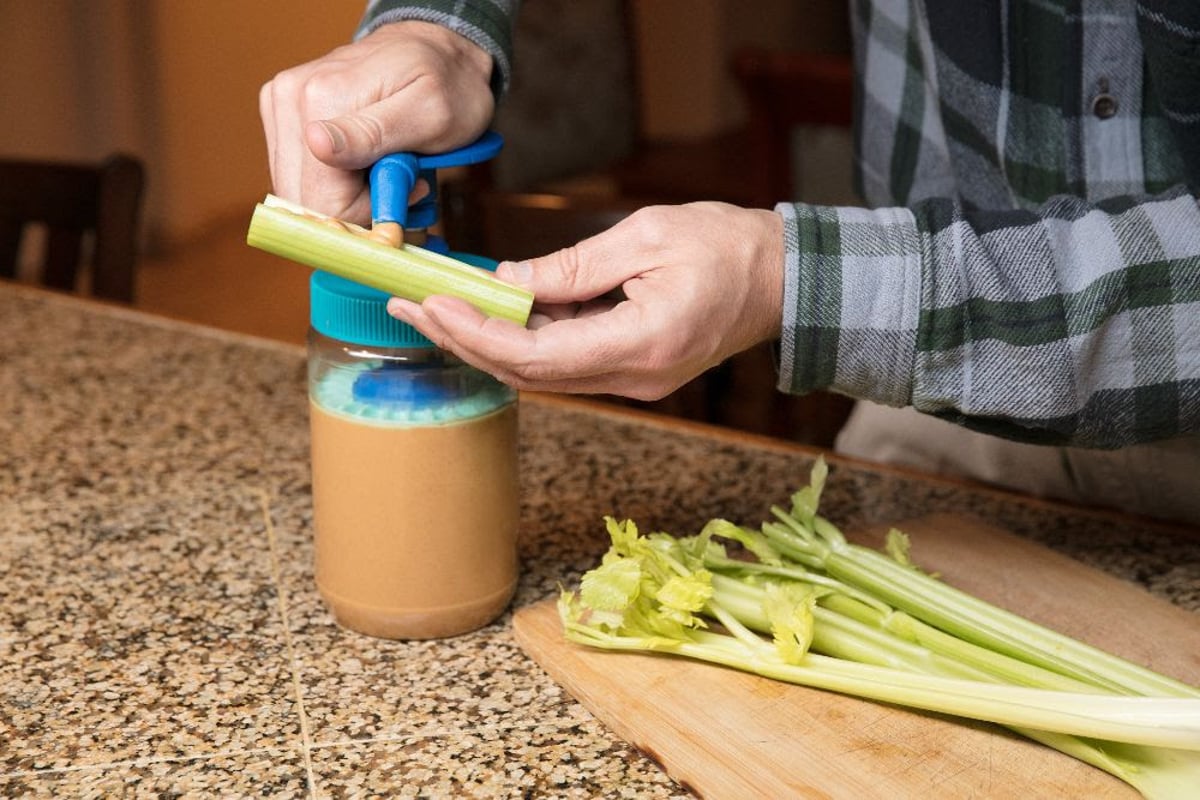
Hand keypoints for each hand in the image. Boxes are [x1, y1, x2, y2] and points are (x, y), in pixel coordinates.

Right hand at [259, 21, 493, 223]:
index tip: (403, 186)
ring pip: (298, 191)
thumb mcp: (430, 113)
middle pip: (304, 198)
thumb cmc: (446, 84)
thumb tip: (316, 145)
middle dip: (354, 205)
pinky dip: (333, 182)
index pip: (322, 199)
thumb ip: (373, 134)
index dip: (366, 210)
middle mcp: (290, 98)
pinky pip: (298, 174)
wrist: (438, 49)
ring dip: (344, 195)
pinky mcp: (283, 115)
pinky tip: (363, 161)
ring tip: (383, 165)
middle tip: (396, 178)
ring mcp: (282, 105)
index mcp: (320, 98)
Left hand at [386, 202, 784, 398]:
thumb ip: (572, 265)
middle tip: (410, 308)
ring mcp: (633, 382)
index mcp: (642, 343)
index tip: (433, 305)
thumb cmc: (727, 249)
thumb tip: (508, 279)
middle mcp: (634, 378)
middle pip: (529, 374)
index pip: (539, 355)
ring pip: (541, 374)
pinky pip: (564, 364)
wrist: (782, 282)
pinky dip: (522, 341)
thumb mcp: (646, 237)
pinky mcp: (631, 372)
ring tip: (433, 308)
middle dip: (464, 341)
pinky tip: (489, 314)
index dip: (478, 334)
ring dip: (485, 343)